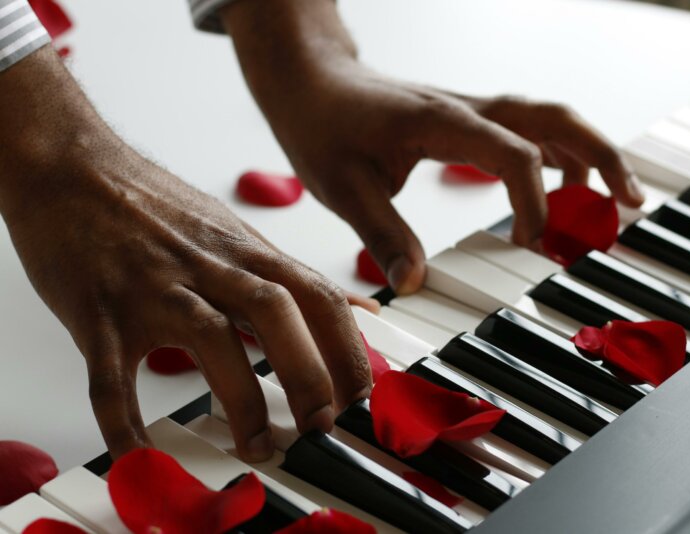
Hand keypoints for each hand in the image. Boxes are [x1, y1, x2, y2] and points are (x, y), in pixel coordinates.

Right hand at [0, 48, 371, 460]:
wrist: (72, 169)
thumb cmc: (156, 207)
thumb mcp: (237, 234)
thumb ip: (293, 278)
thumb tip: (356, 309)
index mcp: (245, 252)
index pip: (317, 296)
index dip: (348, 348)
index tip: (361, 396)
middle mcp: (209, 266)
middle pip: (277, 313)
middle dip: (309, 373)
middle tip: (322, 426)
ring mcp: (154, 287)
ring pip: (210, 337)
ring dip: (241, 398)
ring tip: (257, 446)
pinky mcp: (99, 311)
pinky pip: (112, 373)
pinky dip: (125, 419)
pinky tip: (140, 454)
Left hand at [223, 0, 644, 293]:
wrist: (312, 82)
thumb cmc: (322, 125)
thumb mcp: (343, 187)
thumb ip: (382, 235)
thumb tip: (414, 285)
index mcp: (440, 122)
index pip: (512, 154)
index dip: (534, 202)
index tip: (531, 245)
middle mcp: (466, 110)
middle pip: (554, 119)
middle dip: (600, 157)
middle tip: (630, 201)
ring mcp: (470, 111)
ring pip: (548, 120)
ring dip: (588, 153)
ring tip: (613, 200)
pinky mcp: (466, 120)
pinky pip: (527, 129)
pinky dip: (557, 154)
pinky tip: (565, 182)